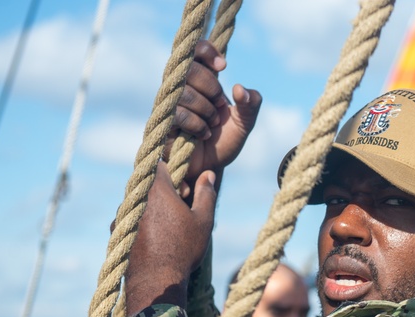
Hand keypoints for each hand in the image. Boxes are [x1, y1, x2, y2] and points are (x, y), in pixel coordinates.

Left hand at [124, 162, 217, 314]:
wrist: (155, 282)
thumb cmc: (183, 249)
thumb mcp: (203, 221)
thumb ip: (206, 194)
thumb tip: (207, 174)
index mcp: (156, 190)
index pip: (160, 165)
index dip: (174, 174)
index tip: (184, 191)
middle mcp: (135, 199)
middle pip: (149, 185)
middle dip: (164, 193)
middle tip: (180, 212)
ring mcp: (122, 216)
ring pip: (139, 203)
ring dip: (152, 210)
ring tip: (168, 230)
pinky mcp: (116, 232)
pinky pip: (131, 220)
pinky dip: (141, 224)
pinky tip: (155, 241)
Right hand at [168, 40, 261, 191]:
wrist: (211, 168)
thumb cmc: (224, 141)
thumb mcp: (245, 122)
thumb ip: (251, 104)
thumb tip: (239, 89)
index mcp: (200, 80)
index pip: (195, 50)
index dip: (206, 51)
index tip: (223, 66)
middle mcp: (181, 87)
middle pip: (190, 68)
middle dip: (212, 88)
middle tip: (220, 107)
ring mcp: (169, 103)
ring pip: (184, 92)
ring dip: (206, 110)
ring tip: (212, 125)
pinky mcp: (162, 122)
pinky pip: (177, 113)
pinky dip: (196, 124)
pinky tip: (203, 134)